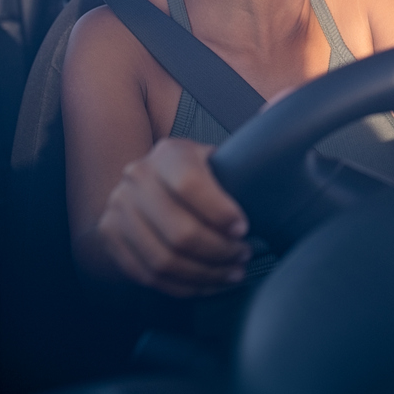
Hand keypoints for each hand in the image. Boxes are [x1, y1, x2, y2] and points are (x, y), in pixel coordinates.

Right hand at [93, 138, 251, 296]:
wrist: (150, 189)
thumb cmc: (204, 176)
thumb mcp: (223, 156)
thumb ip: (253, 142)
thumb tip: (282, 107)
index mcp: (169, 153)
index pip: (189, 185)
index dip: (220, 213)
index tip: (244, 229)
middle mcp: (137, 177)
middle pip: (178, 231)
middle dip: (219, 252)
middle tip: (243, 255)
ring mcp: (118, 208)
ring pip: (163, 259)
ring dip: (204, 274)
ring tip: (232, 273)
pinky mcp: (110, 237)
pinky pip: (148, 275)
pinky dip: (184, 286)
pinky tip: (209, 283)